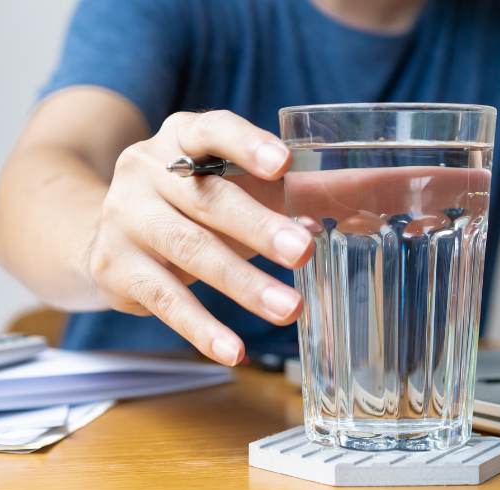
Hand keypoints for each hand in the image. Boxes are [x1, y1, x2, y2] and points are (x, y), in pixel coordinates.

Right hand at [87, 110, 313, 364]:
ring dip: (241, 283)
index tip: (282, 164)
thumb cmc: (193, 204)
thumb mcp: (239, 186)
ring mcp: (125, 217)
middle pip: (206, 198)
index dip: (246, 144)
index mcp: (180, 137)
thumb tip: (390, 191)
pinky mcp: (113, 266)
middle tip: (302, 251)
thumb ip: (303, 188)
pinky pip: (163, 299)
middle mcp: (145, 169)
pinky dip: (201, 327)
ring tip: (288, 309)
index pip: (212, 129)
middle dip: (257, 227)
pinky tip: (234, 350)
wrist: (110, 233)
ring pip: (189, 250)